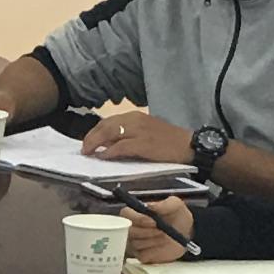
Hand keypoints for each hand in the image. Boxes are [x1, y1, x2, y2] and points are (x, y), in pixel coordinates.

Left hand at [80, 109, 196, 166]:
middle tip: (84, 149)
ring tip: (89, 153)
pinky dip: (110, 152)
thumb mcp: (147, 132)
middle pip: (105, 126)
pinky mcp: (143, 144)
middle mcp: (135, 120)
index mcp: (135, 116)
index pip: (108, 121)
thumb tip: (109, 144)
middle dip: (91, 137)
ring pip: (110, 134)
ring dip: (96, 144)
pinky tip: (103, 157)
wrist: (189, 145)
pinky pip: (121, 147)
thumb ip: (129, 135)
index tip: (88, 141)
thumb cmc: (169, 141)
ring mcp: (139, 131)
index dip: (95, 131)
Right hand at [124, 197, 196, 265]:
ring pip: (136, 244)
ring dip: (153, 241)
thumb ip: (165, 204)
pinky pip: (142, 255)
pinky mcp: (141, 255)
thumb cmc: (177, 217)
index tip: (154, 221)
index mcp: (136, 212)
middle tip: (162, 230)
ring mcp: (134, 242)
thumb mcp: (176, 205)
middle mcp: (132, 227)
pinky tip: (161, 246)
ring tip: (165, 236)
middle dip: (147, 232)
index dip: (138, 218)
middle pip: (130, 231)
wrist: (186, 234)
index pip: (126, 214)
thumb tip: (150, 206)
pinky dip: (153, 252)